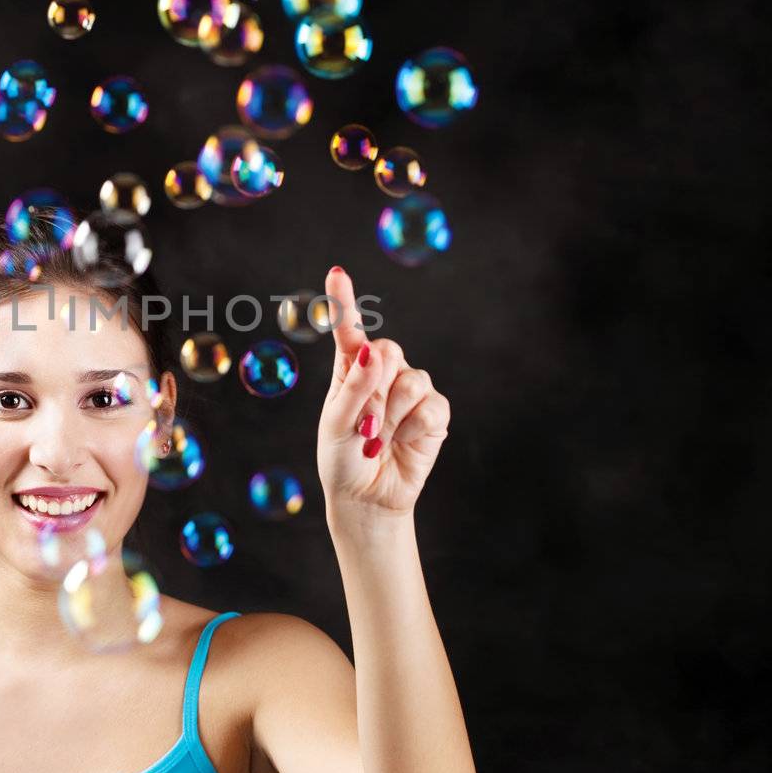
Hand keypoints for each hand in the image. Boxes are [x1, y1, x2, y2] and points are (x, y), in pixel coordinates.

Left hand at [316, 266, 450, 517]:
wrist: (366, 498)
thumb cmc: (342, 459)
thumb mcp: (337, 424)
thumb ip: (355, 387)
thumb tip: (373, 349)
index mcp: (351, 369)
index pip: (349, 329)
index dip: (344, 300)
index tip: (337, 274)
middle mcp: (382, 373)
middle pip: (390, 349)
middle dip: (377, 384)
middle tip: (366, 422)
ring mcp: (411, 392)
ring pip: (412, 380)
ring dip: (392, 416)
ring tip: (379, 439)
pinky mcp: (434, 414)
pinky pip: (431, 406)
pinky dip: (413, 429)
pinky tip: (402, 444)